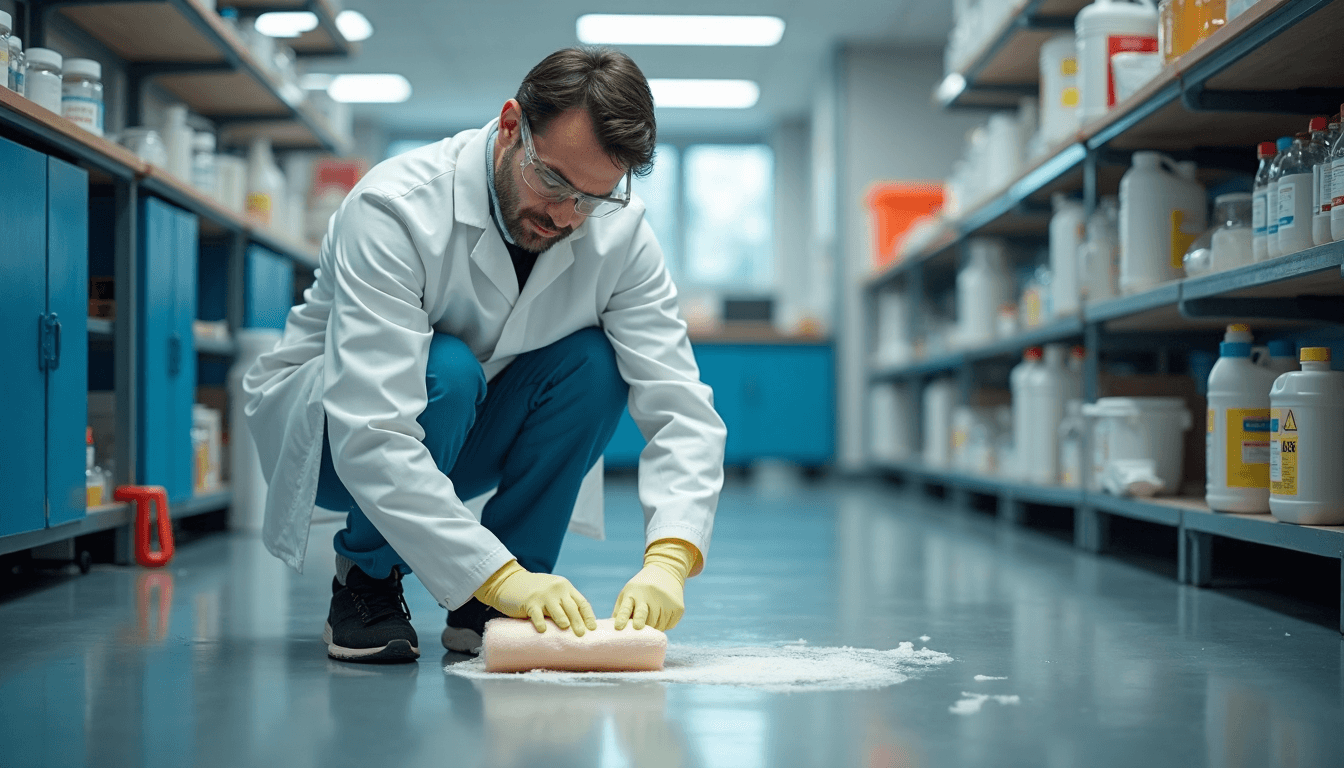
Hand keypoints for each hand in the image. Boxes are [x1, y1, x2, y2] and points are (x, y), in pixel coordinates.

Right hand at [474, 560, 597, 634]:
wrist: (509, 582)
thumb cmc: (533, 592)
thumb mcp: (551, 592)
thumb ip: (562, 603)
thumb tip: (577, 627)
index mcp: (565, 587)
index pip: (582, 602)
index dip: (588, 616)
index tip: (593, 628)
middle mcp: (557, 589)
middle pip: (571, 608)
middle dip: (578, 622)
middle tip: (582, 635)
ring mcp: (543, 595)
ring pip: (556, 610)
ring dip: (563, 620)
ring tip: (566, 629)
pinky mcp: (529, 601)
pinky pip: (536, 614)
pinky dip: (540, 622)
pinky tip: (542, 630)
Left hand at [613, 539, 700, 630]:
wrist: (666, 571)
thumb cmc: (641, 588)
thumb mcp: (628, 592)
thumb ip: (620, 610)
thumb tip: (612, 632)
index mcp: (633, 593)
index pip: (626, 607)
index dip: (622, 617)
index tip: (618, 627)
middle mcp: (649, 595)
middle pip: (643, 613)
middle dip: (640, 621)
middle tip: (638, 628)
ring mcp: (665, 601)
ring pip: (657, 624)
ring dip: (652, 628)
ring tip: (650, 622)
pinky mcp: (678, 607)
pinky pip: (669, 625)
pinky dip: (664, 625)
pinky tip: (663, 615)